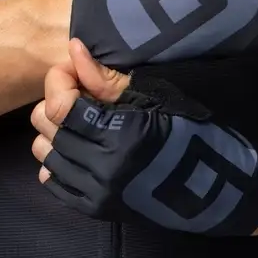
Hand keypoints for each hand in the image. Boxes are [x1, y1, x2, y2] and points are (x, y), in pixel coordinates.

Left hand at [31, 40, 257, 235]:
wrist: (213, 188)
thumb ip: (107, 79)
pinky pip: (54, 182)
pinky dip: (58, 161)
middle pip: (47, 127)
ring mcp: (96, 192)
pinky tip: (78, 149)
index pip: (61, 105)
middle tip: (80, 93)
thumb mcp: (155, 99)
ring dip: (55, 132)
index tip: (73, 69)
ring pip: (45, 153)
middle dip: (57, 101)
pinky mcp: (96, 209)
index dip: (59, 80)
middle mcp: (102, 168)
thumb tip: (73, 48)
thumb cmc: (189, 135)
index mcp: (120, 135)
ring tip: (80, 123)